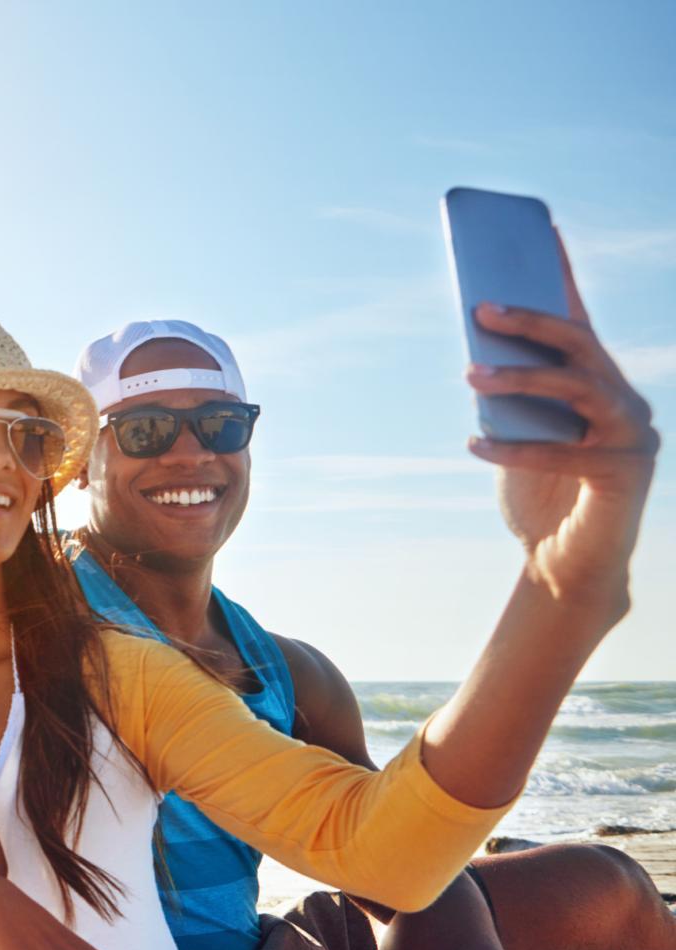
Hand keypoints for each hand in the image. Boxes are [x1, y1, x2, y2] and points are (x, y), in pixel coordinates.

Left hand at [466, 236, 658, 606]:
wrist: (565, 564)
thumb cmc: (538, 495)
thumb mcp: (516, 436)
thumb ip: (508, 398)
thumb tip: (476, 356)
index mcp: (598, 383)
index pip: (579, 320)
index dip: (561, 276)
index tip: (539, 232)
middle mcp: (624, 400)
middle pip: (580, 344)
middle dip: (531, 320)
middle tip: (480, 308)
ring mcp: (633, 435)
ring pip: (578, 387)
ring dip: (521, 378)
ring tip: (470, 374)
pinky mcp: (625, 474)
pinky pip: (563, 453)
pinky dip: (514, 448)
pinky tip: (473, 444)